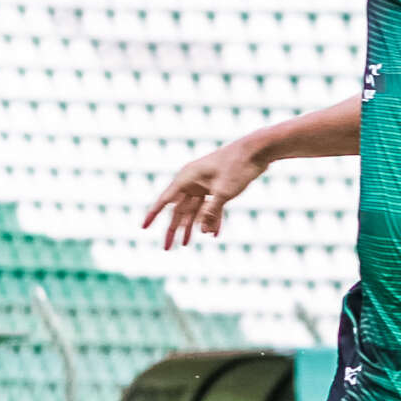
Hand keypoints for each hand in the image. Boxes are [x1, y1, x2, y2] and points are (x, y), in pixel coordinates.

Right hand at [142, 137, 269, 247]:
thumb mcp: (224, 192)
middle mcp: (193, 182)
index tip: (143, 228)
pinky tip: (213, 234)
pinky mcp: (218, 187)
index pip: (165, 200)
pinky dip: (212, 219)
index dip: (153, 215)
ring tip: (185, 244)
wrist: (256, 151)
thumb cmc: (237, 166)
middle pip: (179, 210)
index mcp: (187, 178)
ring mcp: (205, 185)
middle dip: (173, 229)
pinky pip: (211, 207)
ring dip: (192, 227)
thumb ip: (212, 212)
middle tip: (167, 248)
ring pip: (195, 210)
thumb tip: (204, 231)